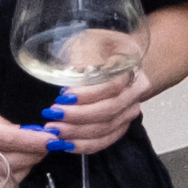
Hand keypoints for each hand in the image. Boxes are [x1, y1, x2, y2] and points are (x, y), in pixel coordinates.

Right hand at [0, 86, 57, 187]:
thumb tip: (25, 135)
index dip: (32, 141)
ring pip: (1, 179)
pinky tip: (13, 169)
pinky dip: (8, 181)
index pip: (5, 138)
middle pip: (6, 161)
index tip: (51, 139)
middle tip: (45, 147)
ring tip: (30, 157)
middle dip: (32, 156)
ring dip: (23, 169)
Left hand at [41, 37, 153, 158]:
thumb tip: (66, 79)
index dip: (88, 94)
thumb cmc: (94, 46)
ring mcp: (129, 112)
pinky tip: (64, 143)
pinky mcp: (119, 126)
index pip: (112, 86)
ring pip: (106, 129)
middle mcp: (135, 92)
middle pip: (109, 111)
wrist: (107, 56)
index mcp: (130, 68)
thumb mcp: (86, 42)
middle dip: (78, 117)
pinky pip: (104, 141)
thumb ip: (79, 59)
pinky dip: (83, 145)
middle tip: (52, 115)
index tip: (62, 96)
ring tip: (53, 130)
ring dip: (77, 133)